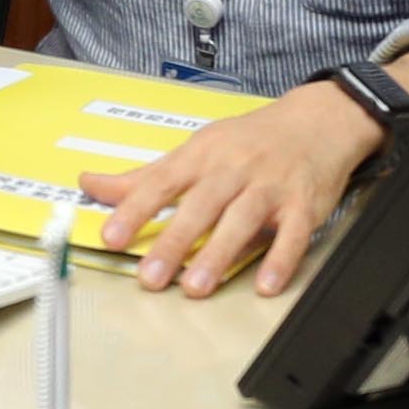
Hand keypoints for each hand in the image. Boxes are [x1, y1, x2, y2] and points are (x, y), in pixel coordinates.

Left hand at [90, 82, 389, 299]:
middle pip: (200, 206)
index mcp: (202, 156)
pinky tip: (265, 284)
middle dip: (174, 242)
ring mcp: (270, 187)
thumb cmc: (249, 141)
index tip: (111, 238)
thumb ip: (144, 177)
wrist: (318, 121)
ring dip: (219, 255)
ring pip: (242, 220)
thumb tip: (89, 185)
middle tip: (150, 278)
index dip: (135, 211)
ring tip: (195, 287)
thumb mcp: (194, 150)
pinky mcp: (304, 205)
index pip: (161, 183)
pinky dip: (281, 259)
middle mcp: (234, 170)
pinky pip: (293, 234)